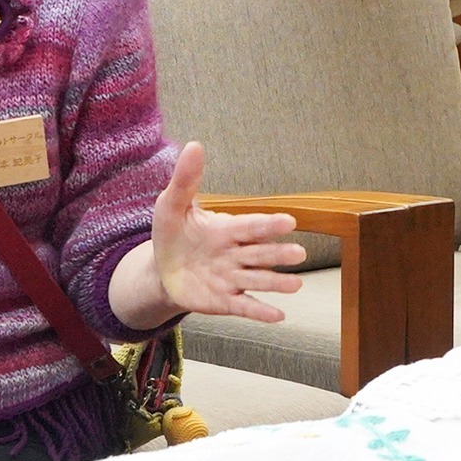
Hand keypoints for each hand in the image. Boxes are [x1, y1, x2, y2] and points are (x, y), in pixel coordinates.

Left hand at [147, 142, 303, 323]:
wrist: (161, 270)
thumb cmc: (172, 234)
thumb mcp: (172, 205)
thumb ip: (186, 180)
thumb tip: (194, 145)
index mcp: (227, 229)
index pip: (251, 226)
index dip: (268, 225)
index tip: (289, 221)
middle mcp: (236, 254)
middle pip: (260, 254)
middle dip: (278, 254)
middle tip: (299, 254)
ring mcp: (233, 278)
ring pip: (258, 280)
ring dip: (277, 283)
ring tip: (296, 285)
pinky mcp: (225, 301)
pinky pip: (244, 306)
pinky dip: (260, 311)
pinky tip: (278, 316)